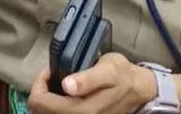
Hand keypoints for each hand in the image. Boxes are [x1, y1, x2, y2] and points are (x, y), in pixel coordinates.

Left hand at [26, 53, 155, 113]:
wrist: (141, 91)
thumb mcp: (108, 70)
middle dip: (42, 91)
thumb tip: (66, 84)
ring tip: (58, 83)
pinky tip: (64, 93)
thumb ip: (87, 79)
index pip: (41, 102)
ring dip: (48, 99)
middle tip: (53, 75)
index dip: (39, 83)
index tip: (50, 70)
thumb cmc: (124, 76)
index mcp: (82, 110)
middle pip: (41, 111)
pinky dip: (55, 105)